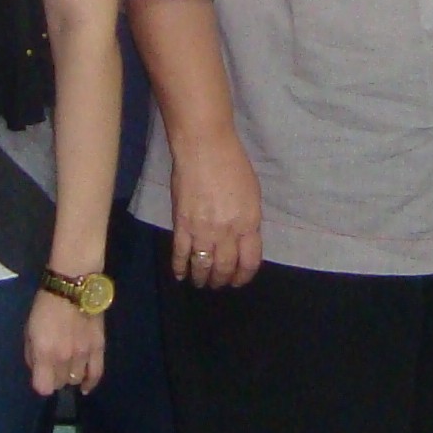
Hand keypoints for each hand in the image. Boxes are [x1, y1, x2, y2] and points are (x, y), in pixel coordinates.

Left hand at [26, 290, 106, 396]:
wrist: (73, 285)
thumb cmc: (46, 305)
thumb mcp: (29, 329)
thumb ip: (32, 353)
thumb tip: (38, 368)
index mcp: (44, 352)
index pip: (43, 387)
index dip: (41, 383)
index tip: (41, 375)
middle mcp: (64, 357)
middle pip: (60, 383)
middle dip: (55, 377)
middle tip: (54, 365)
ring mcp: (83, 353)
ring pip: (76, 379)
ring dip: (70, 376)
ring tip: (68, 367)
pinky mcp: (98, 347)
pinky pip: (97, 373)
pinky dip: (91, 382)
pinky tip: (86, 387)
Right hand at [168, 130, 262, 288]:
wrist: (203, 148)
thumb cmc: (233, 164)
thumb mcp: (252, 194)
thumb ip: (248, 220)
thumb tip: (242, 239)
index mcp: (248, 224)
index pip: (249, 262)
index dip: (244, 275)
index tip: (239, 279)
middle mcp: (227, 233)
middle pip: (225, 267)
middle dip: (222, 280)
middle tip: (219, 284)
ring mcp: (202, 231)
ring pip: (203, 266)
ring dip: (202, 278)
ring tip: (201, 283)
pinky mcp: (181, 225)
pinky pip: (180, 254)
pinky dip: (180, 268)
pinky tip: (180, 275)